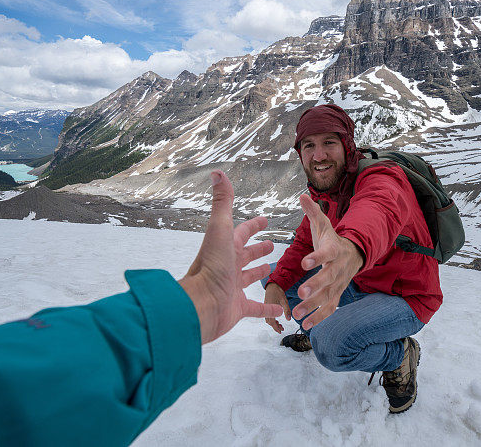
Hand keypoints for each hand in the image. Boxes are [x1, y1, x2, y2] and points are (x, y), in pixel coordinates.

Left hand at [178, 170, 282, 343]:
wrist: (201, 304)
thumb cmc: (211, 266)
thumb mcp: (220, 229)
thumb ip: (222, 202)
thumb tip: (218, 172)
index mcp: (225, 247)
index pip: (241, 232)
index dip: (253, 226)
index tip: (264, 220)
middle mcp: (228, 266)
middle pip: (244, 255)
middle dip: (256, 249)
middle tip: (270, 245)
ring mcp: (232, 288)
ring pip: (248, 279)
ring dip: (259, 274)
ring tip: (271, 269)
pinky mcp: (237, 308)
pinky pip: (255, 308)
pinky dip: (267, 307)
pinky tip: (279, 309)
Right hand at [264, 282, 290, 332]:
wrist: (273, 285)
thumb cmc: (278, 291)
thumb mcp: (284, 301)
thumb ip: (287, 310)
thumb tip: (289, 319)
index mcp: (270, 309)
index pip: (271, 322)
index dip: (275, 328)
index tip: (280, 331)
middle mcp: (266, 309)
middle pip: (269, 322)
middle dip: (275, 326)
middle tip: (281, 329)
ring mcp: (266, 308)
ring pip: (268, 319)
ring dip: (273, 323)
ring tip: (280, 325)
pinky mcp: (267, 306)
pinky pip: (268, 315)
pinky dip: (272, 319)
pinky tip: (277, 318)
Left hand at [291, 194, 364, 329]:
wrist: (354, 255)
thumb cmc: (333, 240)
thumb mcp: (324, 225)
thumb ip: (313, 212)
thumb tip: (302, 195)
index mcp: (334, 250)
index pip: (326, 253)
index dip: (317, 257)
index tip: (305, 262)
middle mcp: (338, 268)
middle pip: (328, 277)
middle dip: (315, 285)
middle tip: (301, 292)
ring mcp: (339, 283)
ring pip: (328, 296)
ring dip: (313, 306)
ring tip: (298, 314)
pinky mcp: (336, 295)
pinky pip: (329, 308)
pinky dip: (319, 318)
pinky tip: (305, 326)